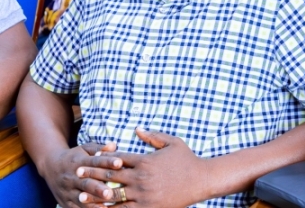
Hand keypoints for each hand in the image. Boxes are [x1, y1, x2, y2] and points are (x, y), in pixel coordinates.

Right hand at [40, 141, 119, 207]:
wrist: (50, 166)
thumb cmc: (75, 156)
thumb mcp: (85, 149)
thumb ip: (99, 148)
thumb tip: (114, 145)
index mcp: (79, 161)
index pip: (95, 161)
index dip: (107, 162)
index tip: (119, 163)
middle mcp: (72, 177)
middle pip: (86, 183)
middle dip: (98, 189)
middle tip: (110, 193)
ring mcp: (67, 191)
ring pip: (80, 199)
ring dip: (92, 204)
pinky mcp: (64, 201)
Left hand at [76, 128, 210, 207]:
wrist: (201, 180)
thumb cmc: (188, 160)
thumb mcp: (173, 142)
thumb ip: (153, 136)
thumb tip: (136, 129)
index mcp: (145, 161)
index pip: (117, 159)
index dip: (102, 159)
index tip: (89, 159)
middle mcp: (141, 178)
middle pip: (111, 176)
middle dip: (92, 175)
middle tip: (77, 174)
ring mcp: (143, 194)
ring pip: (113, 196)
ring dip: (95, 195)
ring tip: (80, 196)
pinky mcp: (147, 207)